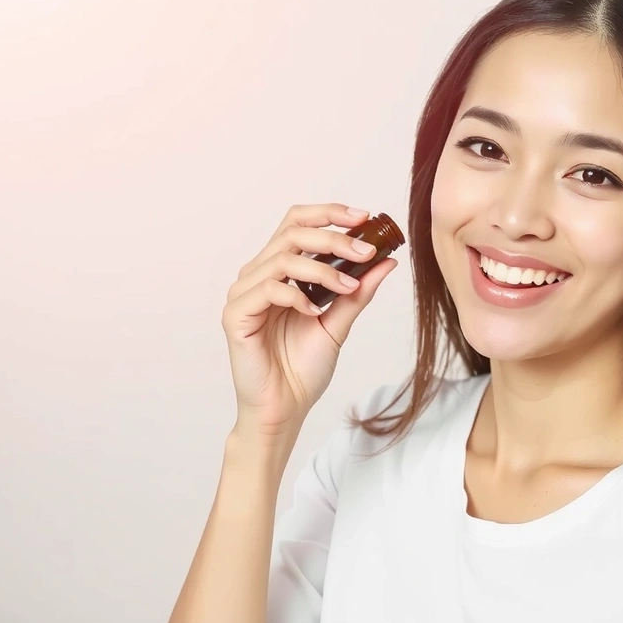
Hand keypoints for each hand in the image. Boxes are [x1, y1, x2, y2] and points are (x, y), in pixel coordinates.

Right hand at [220, 203, 397, 445]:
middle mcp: (259, 275)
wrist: (285, 408)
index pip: (298, 223)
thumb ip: (358, 291)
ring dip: (322, 269)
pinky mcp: (236, 316)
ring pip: (283, 259)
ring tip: (348, 287)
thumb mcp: (339, 323)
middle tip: (365, 251)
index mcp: (279, 270)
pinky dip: (296, 296)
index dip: (329, 213)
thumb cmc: (304, 367)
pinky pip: (267, 290)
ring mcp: (244, 294)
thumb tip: (386, 260)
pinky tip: (314, 312)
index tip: (364, 217)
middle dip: (334, 238)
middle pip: (292, 232)